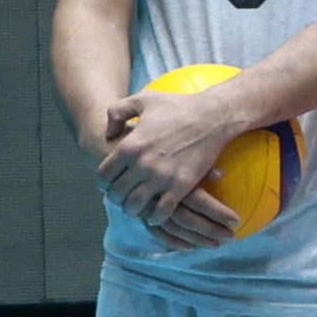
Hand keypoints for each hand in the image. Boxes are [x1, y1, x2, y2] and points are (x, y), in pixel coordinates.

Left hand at [92, 83, 243, 245]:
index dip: (103, 183)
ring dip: (133, 209)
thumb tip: (109, 133)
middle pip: (117, 194)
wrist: (213, 116)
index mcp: (129, 146)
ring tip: (137, 207)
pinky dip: (156, 217)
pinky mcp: (181, 186)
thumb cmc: (178, 106)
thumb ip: (117, 112)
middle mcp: (142, 165)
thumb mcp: (142, 100)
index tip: (110, 184)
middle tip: (123, 197)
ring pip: (136, 206)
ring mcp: (162, 178)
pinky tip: (156, 214)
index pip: (103, 175)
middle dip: (117, 198)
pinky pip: (162, 211)